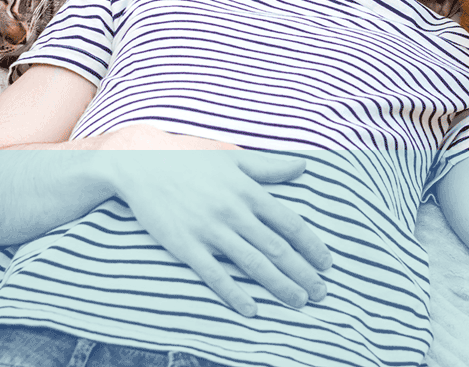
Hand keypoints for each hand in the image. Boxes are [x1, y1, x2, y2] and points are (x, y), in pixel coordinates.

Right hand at [103, 125, 332, 316]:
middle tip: (321, 293)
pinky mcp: (186, 245)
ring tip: (298, 301)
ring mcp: (210, 229)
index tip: (327, 263)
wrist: (141, 165)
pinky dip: (235, 293)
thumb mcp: (233, 159)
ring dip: (279, 285)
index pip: (290, 223)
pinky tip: (252, 309)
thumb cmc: (189, 160)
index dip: (312, 246)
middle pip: (277, 248)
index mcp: (248, 190)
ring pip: (253, 263)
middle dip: (303, 272)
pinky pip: (215, 275)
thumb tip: (303, 166)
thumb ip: (269, 166)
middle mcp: (234, 211)